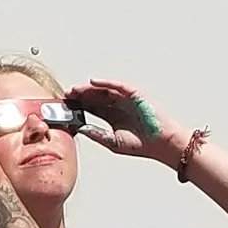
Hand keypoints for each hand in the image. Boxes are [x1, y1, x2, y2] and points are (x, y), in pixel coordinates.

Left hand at [68, 77, 192, 165]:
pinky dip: (106, 82)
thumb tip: (78, 129)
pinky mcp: (135, 94)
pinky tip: (93, 83)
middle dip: (81, 95)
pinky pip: (117, 85)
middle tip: (67, 94)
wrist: (161, 144)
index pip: (92, 108)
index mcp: (112, 117)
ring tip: (76, 90)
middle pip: (95, 97)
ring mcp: (126, 99)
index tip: (66, 104)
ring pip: (104, 90)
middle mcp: (117, 106)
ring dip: (89, 88)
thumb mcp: (112, 141)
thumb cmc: (141, 145)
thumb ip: (95, 134)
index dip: (79, 105)